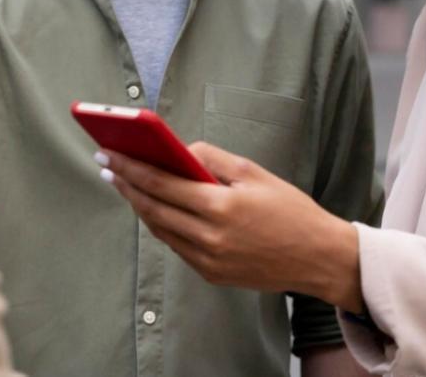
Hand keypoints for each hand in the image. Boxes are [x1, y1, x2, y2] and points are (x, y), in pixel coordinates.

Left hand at [98, 142, 363, 312]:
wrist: (318, 257)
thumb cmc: (290, 209)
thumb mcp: (254, 173)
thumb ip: (213, 160)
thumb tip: (181, 151)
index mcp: (220, 207)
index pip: (162, 184)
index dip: (131, 168)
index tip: (110, 155)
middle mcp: (210, 238)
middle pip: (153, 208)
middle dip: (127, 185)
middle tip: (107, 166)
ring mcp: (209, 261)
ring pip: (161, 230)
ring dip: (140, 206)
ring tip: (125, 184)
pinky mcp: (212, 274)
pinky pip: (177, 246)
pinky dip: (161, 225)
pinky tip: (153, 208)